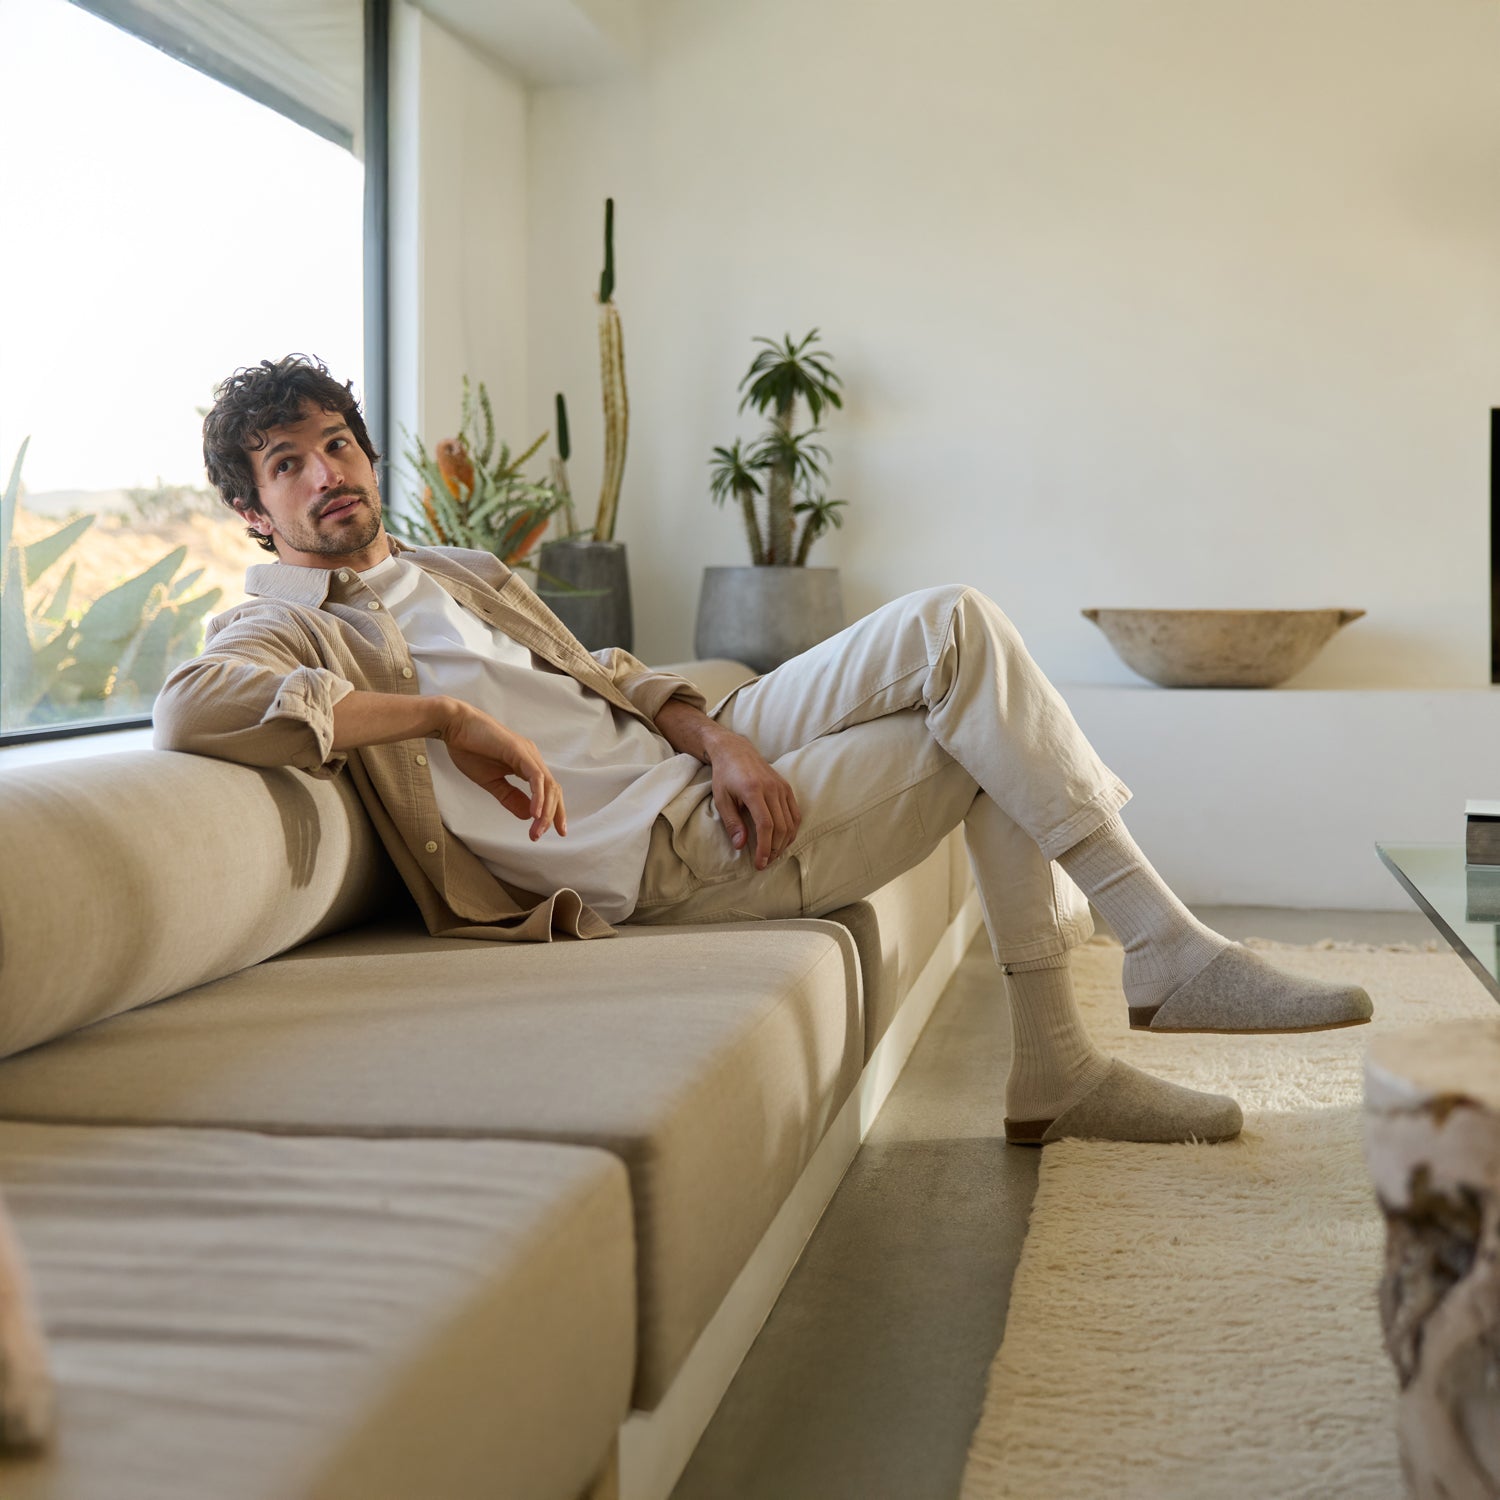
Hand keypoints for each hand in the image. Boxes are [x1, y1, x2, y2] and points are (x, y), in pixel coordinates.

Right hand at [438, 701, 566, 840]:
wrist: (454, 726)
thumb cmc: (469, 750)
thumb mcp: (492, 782)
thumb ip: (510, 797)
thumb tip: (529, 816)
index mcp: (527, 765)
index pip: (548, 792)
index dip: (553, 812)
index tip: (549, 832)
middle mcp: (532, 759)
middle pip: (553, 791)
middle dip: (551, 816)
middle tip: (538, 836)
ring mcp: (528, 753)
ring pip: (548, 785)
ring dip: (545, 811)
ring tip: (537, 829)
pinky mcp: (519, 751)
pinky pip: (535, 777)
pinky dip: (538, 796)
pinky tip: (535, 813)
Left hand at [707, 732, 799, 870]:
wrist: (735, 750)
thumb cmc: (725, 775)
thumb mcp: (721, 799)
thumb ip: (732, 822)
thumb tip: (741, 845)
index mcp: (753, 790)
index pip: (766, 825)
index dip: (765, 847)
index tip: (760, 863)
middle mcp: (771, 788)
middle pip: (781, 826)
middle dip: (774, 849)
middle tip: (765, 863)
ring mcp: (782, 787)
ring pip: (791, 822)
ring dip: (784, 842)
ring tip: (773, 854)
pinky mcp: (786, 787)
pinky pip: (795, 813)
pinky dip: (792, 830)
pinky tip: (783, 840)